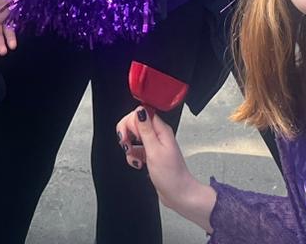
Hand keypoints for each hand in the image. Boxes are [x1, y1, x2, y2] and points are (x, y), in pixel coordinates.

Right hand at [117, 106, 212, 228]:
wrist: (179, 195)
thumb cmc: (171, 176)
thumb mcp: (154, 151)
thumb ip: (145, 130)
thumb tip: (140, 110)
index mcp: (161, 130)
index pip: (142, 113)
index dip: (131, 122)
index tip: (129, 135)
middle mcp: (158, 135)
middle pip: (136, 123)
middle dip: (126, 133)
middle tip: (126, 145)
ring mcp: (155, 146)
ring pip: (134, 138)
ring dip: (129, 147)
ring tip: (133, 157)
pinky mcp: (152, 156)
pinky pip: (137, 150)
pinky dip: (133, 156)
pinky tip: (137, 164)